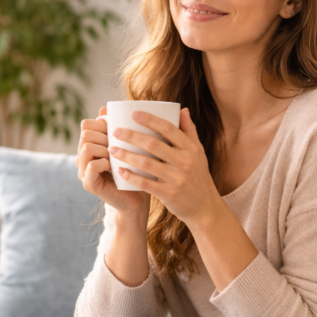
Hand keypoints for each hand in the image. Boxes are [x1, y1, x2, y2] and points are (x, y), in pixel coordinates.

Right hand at [77, 106, 149, 216]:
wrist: (138, 199)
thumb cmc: (137, 170)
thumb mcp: (130, 146)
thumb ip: (121, 128)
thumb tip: (106, 107)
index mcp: (91, 145)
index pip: (87, 124)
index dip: (101, 122)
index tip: (118, 130)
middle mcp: (83, 157)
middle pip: (85, 133)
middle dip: (104, 135)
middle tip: (119, 144)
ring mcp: (84, 171)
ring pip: (86, 147)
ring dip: (104, 148)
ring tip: (117, 155)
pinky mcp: (89, 184)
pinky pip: (90, 167)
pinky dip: (103, 163)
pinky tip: (114, 166)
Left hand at [107, 108, 221, 227]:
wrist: (204, 206)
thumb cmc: (198, 176)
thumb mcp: (199, 152)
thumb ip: (189, 131)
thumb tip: (182, 110)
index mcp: (190, 148)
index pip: (168, 129)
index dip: (150, 120)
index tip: (133, 114)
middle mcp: (185, 162)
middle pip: (154, 144)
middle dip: (132, 136)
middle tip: (115, 131)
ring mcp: (177, 178)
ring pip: (147, 164)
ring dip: (127, 155)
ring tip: (112, 149)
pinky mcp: (169, 194)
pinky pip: (146, 184)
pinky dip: (131, 177)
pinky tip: (120, 170)